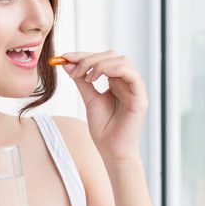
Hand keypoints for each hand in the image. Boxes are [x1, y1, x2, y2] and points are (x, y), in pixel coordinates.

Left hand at [62, 51, 147, 165]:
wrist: (111, 151)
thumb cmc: (103, 129)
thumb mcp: (89, 99)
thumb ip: (81, 80)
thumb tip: (67, 63)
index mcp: (117, 81)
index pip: (103, 58)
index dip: (84, 55)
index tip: (64, 57)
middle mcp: (127, 82)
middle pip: (112, 56)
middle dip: (89, 58)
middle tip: (72, 67)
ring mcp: (135, 88)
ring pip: (122, 61)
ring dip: (99, 63)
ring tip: (85, 77)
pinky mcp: (140, 97)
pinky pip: (131, 74)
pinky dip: (112, 70)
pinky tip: (95, 78)